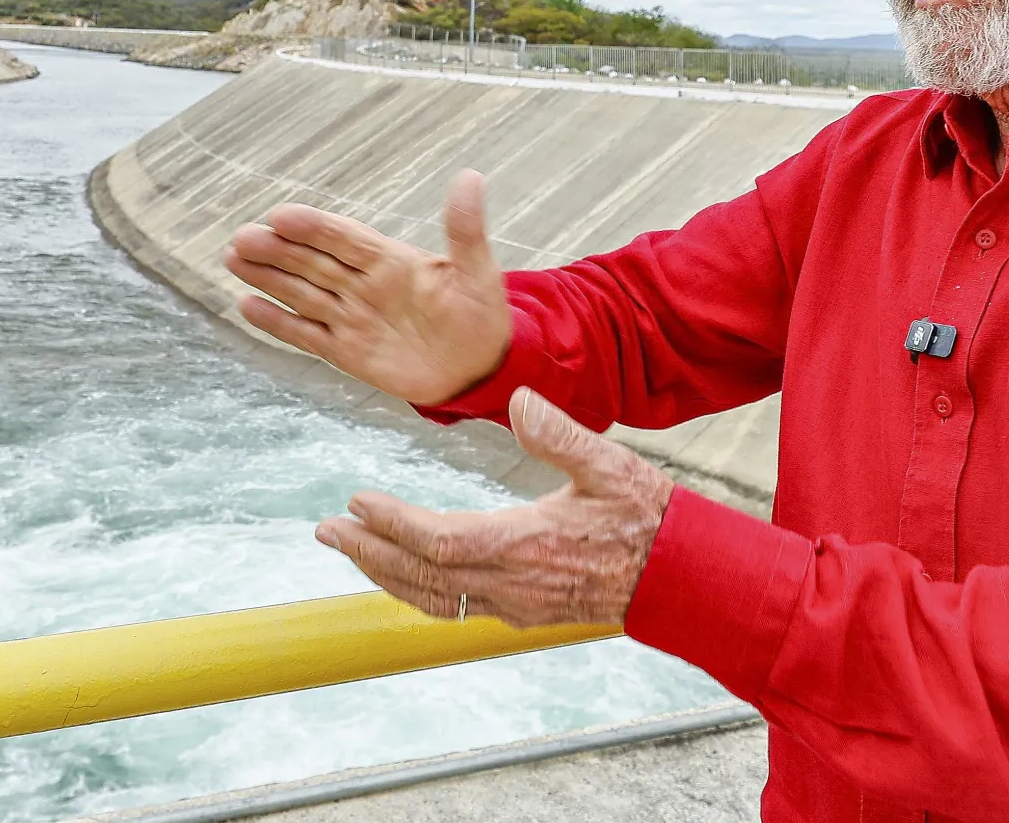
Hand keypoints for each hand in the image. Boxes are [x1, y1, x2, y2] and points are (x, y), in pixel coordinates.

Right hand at [224, 169, 512, 403]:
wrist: (479, 369)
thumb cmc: (480, 315)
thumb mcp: (478, 271)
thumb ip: (465, 229)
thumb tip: (470, 177)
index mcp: (391, 261)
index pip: (344, 238)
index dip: (313, 226)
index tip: (280, 214)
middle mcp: (363, 285)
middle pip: (313, 261)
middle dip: (277, 249)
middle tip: (243, 237)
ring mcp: (351, 317)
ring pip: (302, 292)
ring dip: (268, 277)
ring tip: (233, 258)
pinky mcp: (345, 350)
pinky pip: (306, 333)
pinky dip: (277, 322)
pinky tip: (247, 305)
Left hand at [315, 388, 675, 627]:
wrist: (683, 578)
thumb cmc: (648, 519)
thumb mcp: (610, 465)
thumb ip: (560, 433)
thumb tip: (519, 397)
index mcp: (525, 545)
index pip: (439, 541)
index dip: (392, 526)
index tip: (356, 504)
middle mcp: (512, 584)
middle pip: (421, 577)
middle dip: (368, 553)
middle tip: (325, 532)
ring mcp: (516, 604)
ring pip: (433, 599)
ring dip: (385, 575)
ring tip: (350, 552)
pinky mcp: (525, 612)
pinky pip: (454, 608)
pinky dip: (418, 591)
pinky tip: (405, 575)